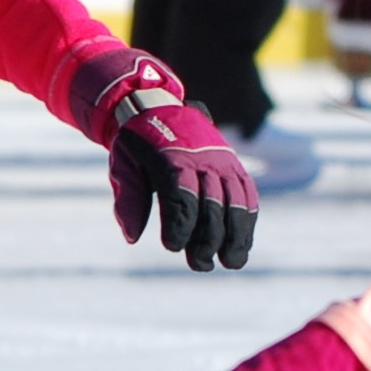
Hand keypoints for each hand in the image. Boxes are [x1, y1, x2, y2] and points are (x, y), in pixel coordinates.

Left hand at [69, 45, 256, 270]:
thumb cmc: (137, 143)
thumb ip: (129, 200)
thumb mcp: (122, 166)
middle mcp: (203, 158)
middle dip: (208, 239)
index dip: (180, 225)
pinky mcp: (235, 166)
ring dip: (237, 235)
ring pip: (237, 201)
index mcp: (172, 157)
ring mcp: (223, 161)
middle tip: (200, 264)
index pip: (181, 196)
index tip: (173, 248)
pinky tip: (243, 243)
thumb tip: (132, 237)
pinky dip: (248, 221)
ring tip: (232, 262)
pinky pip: (248, 194)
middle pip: (212, 204)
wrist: (158, 106)